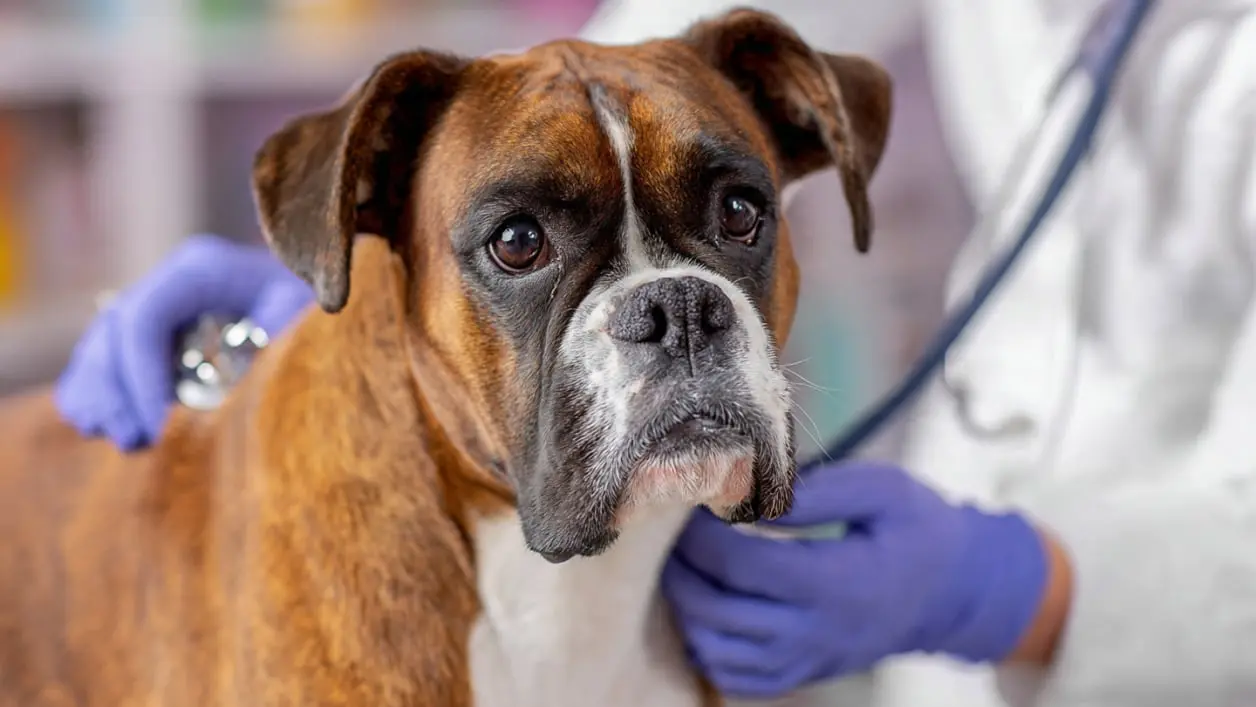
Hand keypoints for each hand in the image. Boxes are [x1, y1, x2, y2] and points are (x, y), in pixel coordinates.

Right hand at [55, 234, 312, 450]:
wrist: (330, 318)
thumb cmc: (320, 319)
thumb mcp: (304, 326)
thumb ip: (264, 351)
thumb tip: (223, 396)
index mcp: (203, 271)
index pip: (147, 315)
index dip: (142, 371)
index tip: (159, 423)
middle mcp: (174, 284)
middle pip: (116, 331)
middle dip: (116, 389)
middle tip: (133, 439)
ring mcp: (163, 308)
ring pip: (105, 345)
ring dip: (102, 395)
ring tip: (123, 439)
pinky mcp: (161, 336)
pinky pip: (110, 360)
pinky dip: (100, 392)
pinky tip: (100, 427)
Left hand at [663, 461, 1053, 698]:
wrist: (951, 590)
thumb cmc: (916, 528)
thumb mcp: (883, 490)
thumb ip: (817, 492)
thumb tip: (752, 495)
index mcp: (837, 582)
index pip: (742, 565)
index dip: (702, 533)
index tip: (690, 500)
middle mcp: (818, 631)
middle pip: (718, 611)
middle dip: (680, 567)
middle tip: (669, 530)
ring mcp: (809, 659)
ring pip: (718, 649)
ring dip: (686, 606)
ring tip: (681, 563)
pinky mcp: (804, 673)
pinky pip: (738, 678)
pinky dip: (706, 645)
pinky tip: (703, 607)